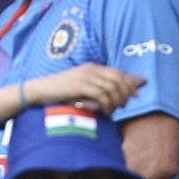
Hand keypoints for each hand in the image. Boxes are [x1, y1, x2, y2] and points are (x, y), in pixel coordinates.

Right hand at [23, 64, 144, 114]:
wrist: (42, 90)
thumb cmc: (63, 91)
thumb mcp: (82, 86)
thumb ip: (98, 87)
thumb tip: (118, 96)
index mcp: (92, 67)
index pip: (118, 72)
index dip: (130, 84)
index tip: (136, 95)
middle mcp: (91, 69)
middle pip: (118, 79)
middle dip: (126, 93)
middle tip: (124, 105)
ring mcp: (85, 76)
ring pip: (112, 87)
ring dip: (116, 101)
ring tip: (113, 110)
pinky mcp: (80, 85)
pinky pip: (101, 95)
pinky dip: (107, 105)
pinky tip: (105, 111)